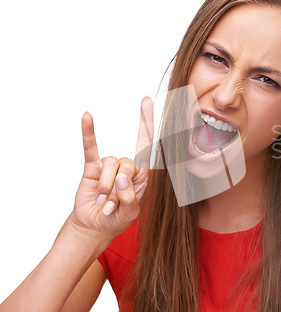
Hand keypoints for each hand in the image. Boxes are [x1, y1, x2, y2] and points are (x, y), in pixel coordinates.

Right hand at [69, 96, 153, 240]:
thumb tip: (122, 177)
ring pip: (110, 165)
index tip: (146, 101)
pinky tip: (87, 117)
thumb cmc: (116, 219)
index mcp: (142, 175)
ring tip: (103, 203)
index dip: (147, 124)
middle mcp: (127, 167)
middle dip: (119, 190)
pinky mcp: (92, 167)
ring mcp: (109, 166)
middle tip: (112, 206)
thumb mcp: (129, 214)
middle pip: (128, 164)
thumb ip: (129, 198)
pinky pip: (90, 148)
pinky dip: (88, 133)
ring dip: (106, 188)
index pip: (147, 146)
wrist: (95, 226)